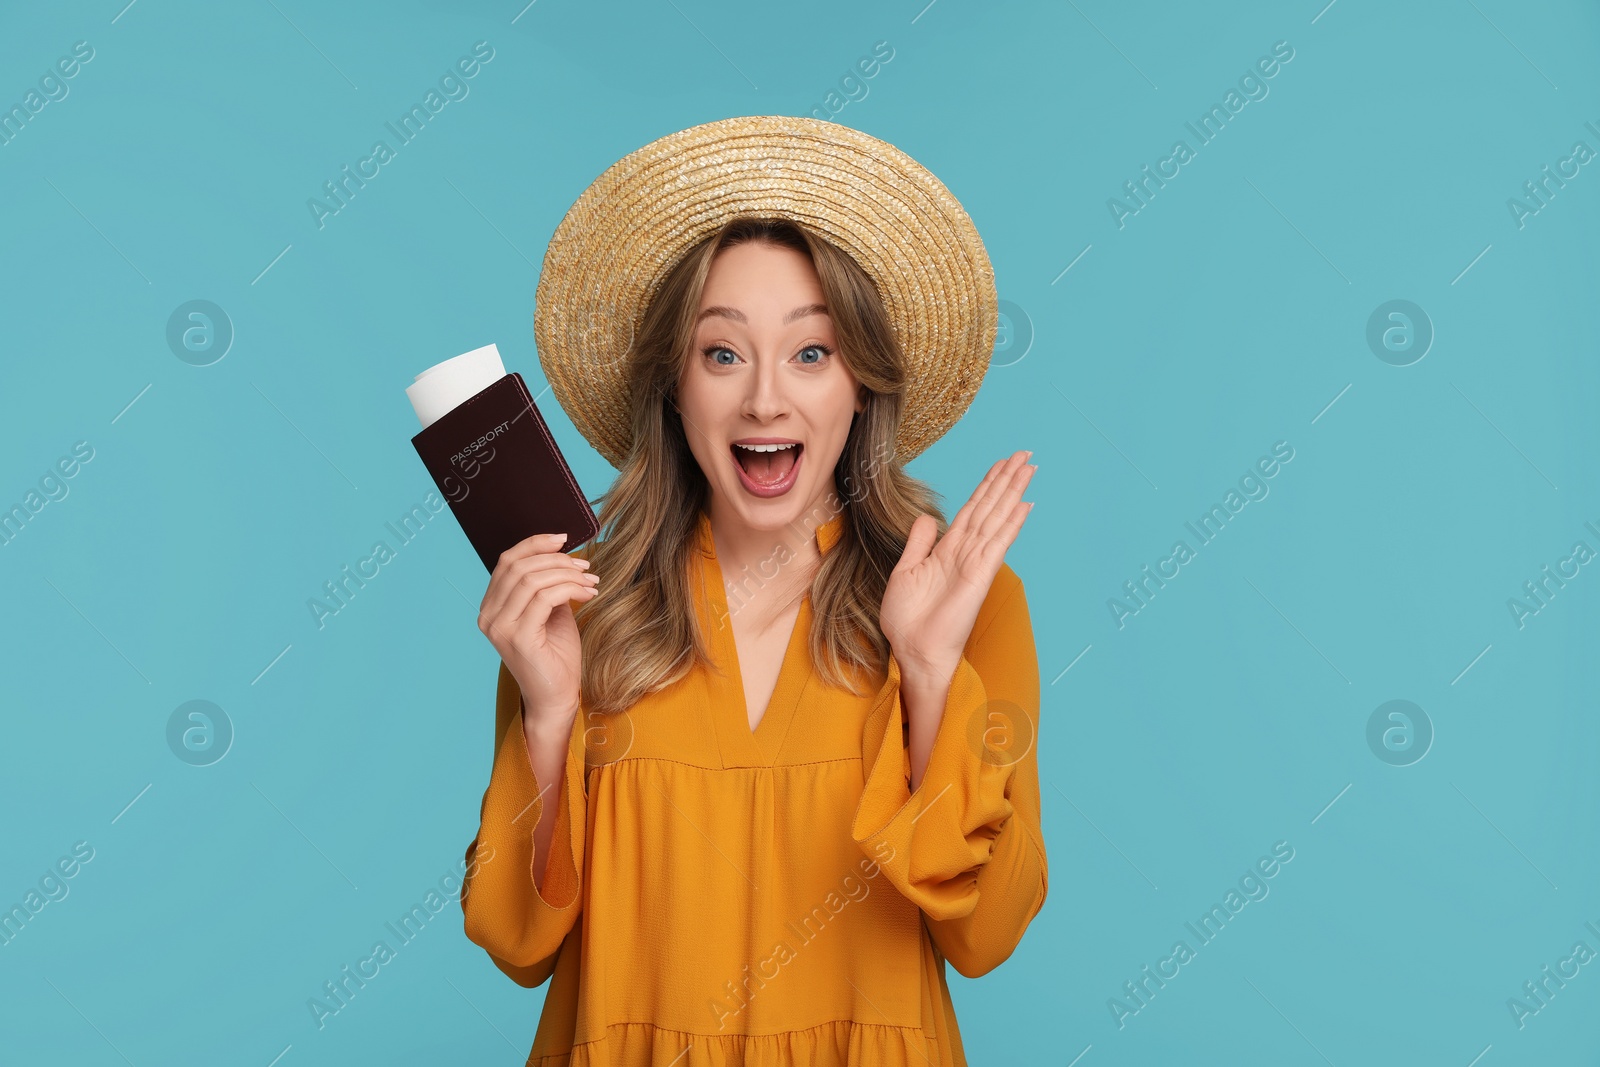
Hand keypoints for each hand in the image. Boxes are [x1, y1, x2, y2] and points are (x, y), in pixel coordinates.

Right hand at [477, 532, 598, 728]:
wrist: (556, 698)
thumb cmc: (555, 656)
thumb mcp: (551, 613)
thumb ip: (547, 586)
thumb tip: (561, 556)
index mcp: (492, 607)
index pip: (507, 561)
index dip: (534, 544)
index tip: (564, 540)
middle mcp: (489, 616)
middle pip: (519, 566)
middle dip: (557, 560)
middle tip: (586, 567)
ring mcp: (500, 627)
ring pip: (532, 580)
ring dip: (567, 574)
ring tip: (591, 582)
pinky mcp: (518, 638)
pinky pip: (545, 598)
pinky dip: (570, 589)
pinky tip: (587, 595)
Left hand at [880, 450, 1035, 688]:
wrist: (914, 651)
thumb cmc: (908, 619)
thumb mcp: (906, 571)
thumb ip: (919, 543)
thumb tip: (928, 517)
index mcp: (947, 550)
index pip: (972, 510)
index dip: (987, 486)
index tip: (1002, 464)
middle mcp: (965, 552)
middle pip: (990, 507)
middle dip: (1006, 480)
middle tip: (1025, 455)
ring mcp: (975, 562)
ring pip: (996, 518)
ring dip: (1013, 492)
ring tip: (1028, 468)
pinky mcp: (979, 575)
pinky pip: (997, 543)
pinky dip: (1011, 524)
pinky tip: (1024, 505)